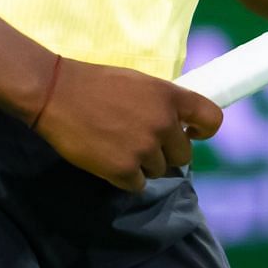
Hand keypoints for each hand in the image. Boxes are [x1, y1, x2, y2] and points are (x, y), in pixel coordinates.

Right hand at [28, 56, 222, 192]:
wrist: (56, 94)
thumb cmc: (96, 83)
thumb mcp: (139, 83)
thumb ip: (162, 102)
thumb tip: (179, 124)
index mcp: (169, 97)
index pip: (212, 119)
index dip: (203, 130)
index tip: (191, 133)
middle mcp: (163, 123)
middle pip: (183, 155)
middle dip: (166, 152)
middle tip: (140, 141)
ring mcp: (145, 149)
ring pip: (159, 171)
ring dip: (143, 164)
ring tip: (118, 146)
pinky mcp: (124, 170)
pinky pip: (137, 184)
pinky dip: (125, 177)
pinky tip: (108, 159)